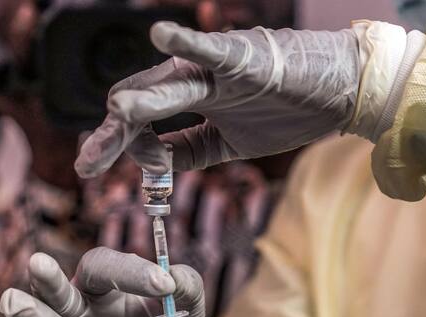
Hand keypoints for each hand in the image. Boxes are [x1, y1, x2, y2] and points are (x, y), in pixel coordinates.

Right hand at [0, 248, 206, 316]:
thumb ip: (189, 286)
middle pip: (62, 293)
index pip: (105, 268)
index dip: (130, 270)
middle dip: (49, 280)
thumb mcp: (192, 313)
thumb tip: (173, 274)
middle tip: (38, 262)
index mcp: (111, 293)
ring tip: (13, 301)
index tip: (164, 285)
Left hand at [74, 22, 361, 177]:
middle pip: (144, 106)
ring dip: (139, 100)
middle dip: (113, 136)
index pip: (146, 127)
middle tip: (87, 163)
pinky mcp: (246, 59)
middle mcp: (199, 86)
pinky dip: (188, 45)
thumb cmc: (290, 112)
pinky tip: (162, 38)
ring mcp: (219, 73)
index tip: (103, 169)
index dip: (121, 147)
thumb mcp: (231, 145)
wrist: (338, 92)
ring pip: (169, 84)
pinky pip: (213, 51)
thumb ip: (192, 151)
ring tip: (115, 114)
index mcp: (195, 106)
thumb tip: (154, 166)